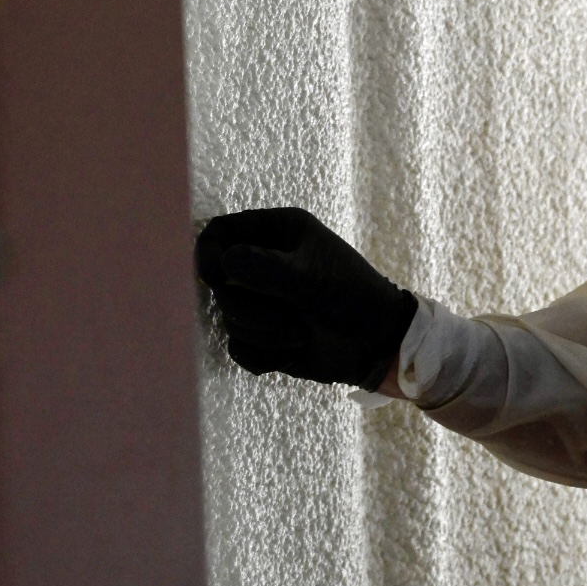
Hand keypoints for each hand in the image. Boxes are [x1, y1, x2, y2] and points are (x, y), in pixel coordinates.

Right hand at [194, 206, 417, 389]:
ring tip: (298, 333)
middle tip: (282, 315)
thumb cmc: (352, 296)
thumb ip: (265, 266)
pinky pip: (239, 347)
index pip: (222, 231)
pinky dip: (263, 354)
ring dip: (263, 333)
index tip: (214, 276)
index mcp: (278, 233)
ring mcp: (262, 301)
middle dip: (248, 307)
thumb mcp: (312, 277)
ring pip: (229, 318)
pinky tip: (292, 350)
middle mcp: (264, 263)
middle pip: (220, 281)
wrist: (377, 343)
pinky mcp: (264, 336)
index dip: (209, 252)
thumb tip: (223, 261)